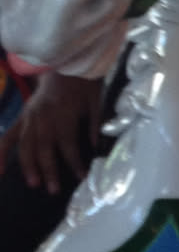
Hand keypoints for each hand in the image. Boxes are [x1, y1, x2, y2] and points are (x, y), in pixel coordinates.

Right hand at [0, 70, 101, 192]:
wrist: (66, 62)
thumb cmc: (84, 83)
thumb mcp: (96, 101)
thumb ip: (95, 125)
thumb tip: (96, 148)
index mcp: (63, 113)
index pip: (67, 144)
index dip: (74, 162)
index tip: (81, 176)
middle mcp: (43, 117)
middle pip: (43, 148)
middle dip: (48, 170)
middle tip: (53, 190)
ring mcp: (30, 116)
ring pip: (25, 145)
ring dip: (28, 165)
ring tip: (34, 183)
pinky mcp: (22, 115)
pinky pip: (8, 136)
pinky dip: (2, 152)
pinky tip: (0, 170)